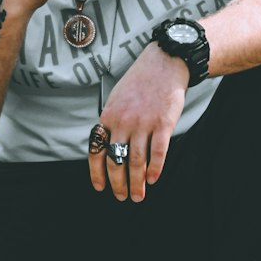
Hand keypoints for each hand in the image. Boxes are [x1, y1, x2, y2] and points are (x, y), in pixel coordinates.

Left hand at [89, 45, 188, 201]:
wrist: (164, 63)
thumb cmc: (140, 81)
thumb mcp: (116, 99)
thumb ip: (112, 122)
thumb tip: (108, 148)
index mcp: (108, 116)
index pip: (96, 150)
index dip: (97, 172)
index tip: (100, 187)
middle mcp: (123, 122)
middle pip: (116, 161)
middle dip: (118, 184)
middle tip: (122, 197)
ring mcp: (143, 123)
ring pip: (136, 161)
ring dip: (137, 183)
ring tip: (138, 195)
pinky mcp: (163, 123)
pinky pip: (158, 152)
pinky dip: (155, 169)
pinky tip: (153, 179)